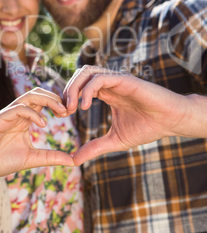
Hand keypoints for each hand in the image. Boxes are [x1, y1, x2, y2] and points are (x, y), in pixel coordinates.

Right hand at [0, 88, 72, 179]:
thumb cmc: (0, 161)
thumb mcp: (31, 159)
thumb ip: (50, 157)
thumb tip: (72, 161)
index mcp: (24, 119)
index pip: (43, 101)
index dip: (58, 103)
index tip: (70, 112)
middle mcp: (16, 113)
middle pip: (38, 93)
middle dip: (55, 97)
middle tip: (68, 109)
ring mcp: (7, 114)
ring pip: (29, 96)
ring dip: (47, 100)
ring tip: (60, 111)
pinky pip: (17, 109)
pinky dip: (33, 113)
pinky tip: (43, 124)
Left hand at [63, 66, 193, 164]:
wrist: (170, 121)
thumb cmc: (147, 127)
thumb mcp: (115, 140)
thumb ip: (95, 147)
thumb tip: (74, 160)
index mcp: (106, 93)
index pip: (79, 86)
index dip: (67, 98)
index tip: (63, 115)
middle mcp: (109, 83)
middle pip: (79, 76)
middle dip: (67, 91)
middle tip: (64, 112)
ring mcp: (116, 79)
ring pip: (87, 72)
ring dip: (74, 87)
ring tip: (72, 108)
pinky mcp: (124, 79)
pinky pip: (100, 77)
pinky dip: (88, 89)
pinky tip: (85, 106)